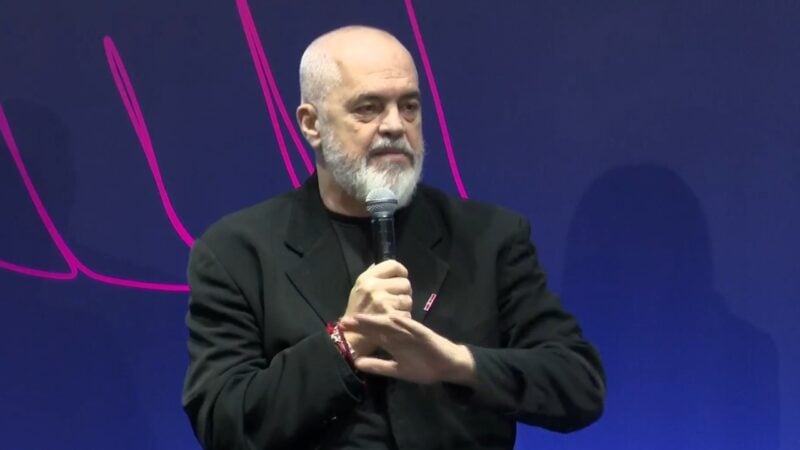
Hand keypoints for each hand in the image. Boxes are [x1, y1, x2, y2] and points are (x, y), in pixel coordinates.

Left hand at [339, 313, 476, 385]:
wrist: (446, 366)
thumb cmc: (423, 367)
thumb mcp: (397, 370)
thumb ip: (378, 366)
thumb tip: (357, 363)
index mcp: (393, 342)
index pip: (372, 334)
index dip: (358, 330)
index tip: (342, 328)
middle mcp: (399, 334)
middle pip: (378, 326)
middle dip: (362, 323)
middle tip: (345, 320)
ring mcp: (411, 332)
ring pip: (392, 324)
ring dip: (377, 320)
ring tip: (362, 317)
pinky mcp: (423, 333)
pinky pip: (412, 327)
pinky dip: (403, 322)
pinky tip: (392, 317)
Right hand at [342, 260, 412, 356]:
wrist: (351, 338)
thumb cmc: (356, 313)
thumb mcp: (359, 290)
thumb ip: (373, 276)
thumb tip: (386, 266)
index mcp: (366, 279)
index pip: (393, 265)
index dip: (401, 272)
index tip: (400, 280)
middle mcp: (374, 288)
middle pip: (405, 283)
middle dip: (403, 292)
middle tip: (395, 301)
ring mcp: (382, 302)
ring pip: (408, 300)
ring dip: (404, 307)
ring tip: (392, 312)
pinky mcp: (390, 317)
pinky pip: (407, 314)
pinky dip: (403, 319)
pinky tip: (393, 322)